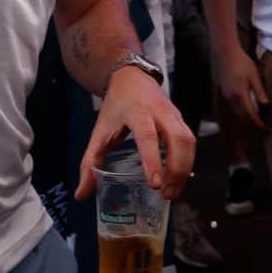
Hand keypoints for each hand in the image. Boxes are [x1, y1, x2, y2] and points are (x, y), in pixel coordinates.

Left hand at [75, 66, 195, 201]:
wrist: (132, 77)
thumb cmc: (116, 106)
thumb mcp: (99, 132)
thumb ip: (90, 163)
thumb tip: (82, 195)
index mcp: (137, 112)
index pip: (147, 136)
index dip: (152, 160)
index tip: (154, 184)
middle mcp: (160, 111)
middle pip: (177, 139)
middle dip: (176, 169)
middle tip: (166, 195)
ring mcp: (173, 114)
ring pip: (188, 141)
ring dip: (184, 168)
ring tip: (173, 192)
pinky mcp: (181, 119)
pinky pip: (190, 141)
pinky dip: (187, 162)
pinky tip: (178, 179)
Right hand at [218, 47, 268, 129]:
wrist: (226, 53)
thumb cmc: (242, 62)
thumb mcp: (254, 75)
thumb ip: (259, 90)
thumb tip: (266, 104)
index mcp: (240, 94)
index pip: (249, 113)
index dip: (257, 122)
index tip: (264, 128)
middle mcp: (231, 97)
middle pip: (241, 116)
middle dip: (251, 121)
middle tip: (261, 124)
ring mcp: (225, 95)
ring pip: (235, 111)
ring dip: (244, 116)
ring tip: (254, 117)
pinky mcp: (223, 91)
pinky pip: (231, 105)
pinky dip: (239, 109)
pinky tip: (245, 106)